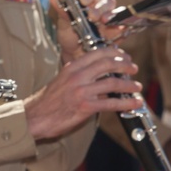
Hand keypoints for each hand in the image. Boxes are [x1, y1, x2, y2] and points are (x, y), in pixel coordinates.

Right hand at [24, 47, 142, 140]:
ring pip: (113, 82)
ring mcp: (81, 91)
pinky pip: (111, 103)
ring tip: (136, 87)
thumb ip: (78, 75)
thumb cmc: (46, 102)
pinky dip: (126, 103)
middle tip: (133, 69)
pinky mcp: (85, 107)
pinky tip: (134, 103)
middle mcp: (77, 76)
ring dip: (129, 84)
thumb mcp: (60, 81)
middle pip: (108, 64)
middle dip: (125, 65)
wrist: (34, 118)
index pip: (97, 54)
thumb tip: (97, 75)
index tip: (124, 56)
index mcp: (71, 68)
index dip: (115, 53)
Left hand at [51, 0, 127, 62]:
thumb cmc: (70, 36)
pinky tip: (116, 32)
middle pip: (107, 1)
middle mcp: (101, 8)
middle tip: (93, 16)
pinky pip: (124, 27)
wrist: (76, 56)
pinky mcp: (118, 32)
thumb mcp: (64, 24)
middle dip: (101, 7)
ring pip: (117, 12)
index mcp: (88, 2)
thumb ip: (62, 11)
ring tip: (105, 21)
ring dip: (112, 15)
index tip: (84, 0)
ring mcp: (111, 20)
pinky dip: (121, 28)